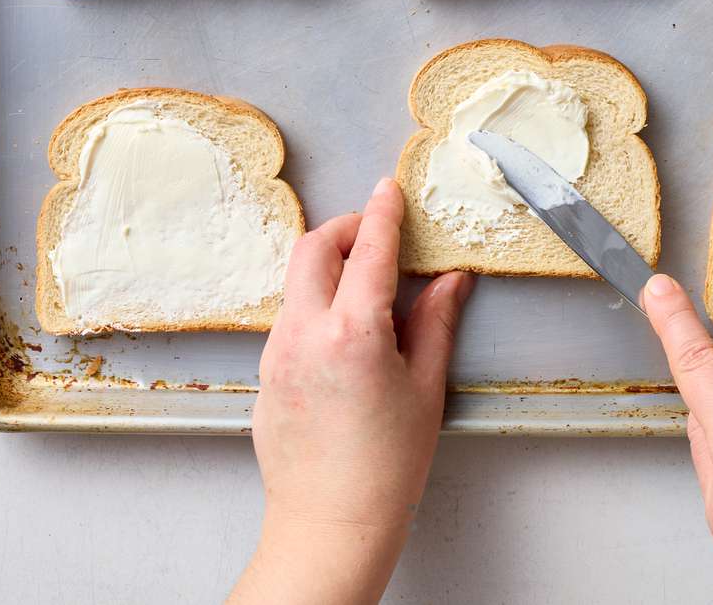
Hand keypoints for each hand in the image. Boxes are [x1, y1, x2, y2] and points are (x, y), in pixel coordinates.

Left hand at [230, 178, 474, 604]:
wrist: (330, 524)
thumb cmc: (385, 467)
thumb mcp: (426, 388)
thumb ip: (435, 322)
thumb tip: (449, 280)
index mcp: (352, 332)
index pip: (370, 250)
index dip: (384, 212)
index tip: (391, 189)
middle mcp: (304, 333)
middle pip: (314, 248)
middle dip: (347, 229)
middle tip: (379, 235)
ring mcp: (275, 352)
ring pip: (296, 281)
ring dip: (330, 267)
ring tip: (370, 290)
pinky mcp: (263, 373)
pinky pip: (289, 317)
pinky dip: (316, 303)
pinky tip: (346, 333)